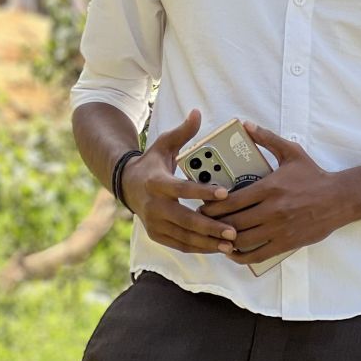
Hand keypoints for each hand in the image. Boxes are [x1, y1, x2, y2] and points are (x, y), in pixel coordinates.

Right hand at [121, 108, 241, 256]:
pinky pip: (179, 245)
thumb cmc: (153, 163)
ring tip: (231, 244)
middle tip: (233, 230)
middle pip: (185, 220)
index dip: (203, 191)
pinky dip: (198, 248)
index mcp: (157, 182)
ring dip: (208, 242)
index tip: (225, 193)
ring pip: (184, 237)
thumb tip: (197, 112)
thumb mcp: (164, 144)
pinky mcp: (156, 235)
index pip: (182, 189)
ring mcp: (154, 223)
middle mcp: (154, 206)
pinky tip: (217, 248)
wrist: (127, 185)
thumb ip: (183, 132)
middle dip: (210, 227)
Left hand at [198, 123, 352, 264]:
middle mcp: (272, 210)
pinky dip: (241, 256)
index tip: (202, 205)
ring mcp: (279, 229)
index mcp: (270, 187)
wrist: (340, 198)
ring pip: (243, 240)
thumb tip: (246, 125)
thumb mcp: (291, 152)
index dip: (213, 206)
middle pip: (233, 222)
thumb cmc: (313, 175)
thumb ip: (267, 139)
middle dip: (214, 223)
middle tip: (203, 221)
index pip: (232, 201)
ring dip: (225, 240)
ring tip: (215, 236)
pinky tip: (232, 251)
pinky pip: (258, 255)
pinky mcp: (286, 243)